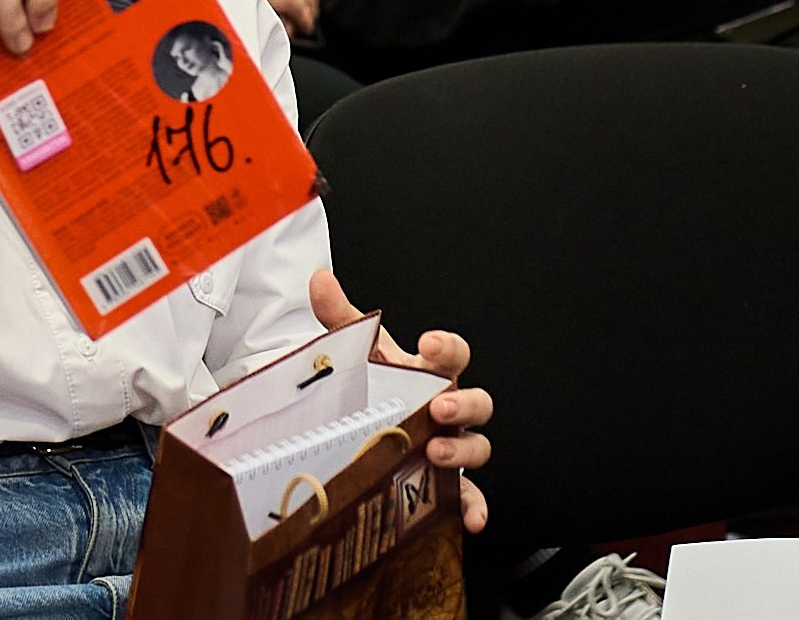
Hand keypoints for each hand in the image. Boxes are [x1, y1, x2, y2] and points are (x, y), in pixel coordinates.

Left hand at [309, 270, 491, 532]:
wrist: (369, 421)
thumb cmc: (375, 383)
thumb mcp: (358, 352)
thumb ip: (341, 317)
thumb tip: (319, 280)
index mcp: (430, 373)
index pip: (453, 354)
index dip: (447, 348)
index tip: (428, 343)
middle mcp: (449, 407)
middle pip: (478, 401)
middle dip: (463, 404)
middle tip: (437, 406)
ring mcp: (452, 444)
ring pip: (478, 446)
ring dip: (463, 449)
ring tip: (436, 453)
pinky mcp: (447, 482)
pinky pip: (470, 495)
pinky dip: (475, 506)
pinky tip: (471, 519)